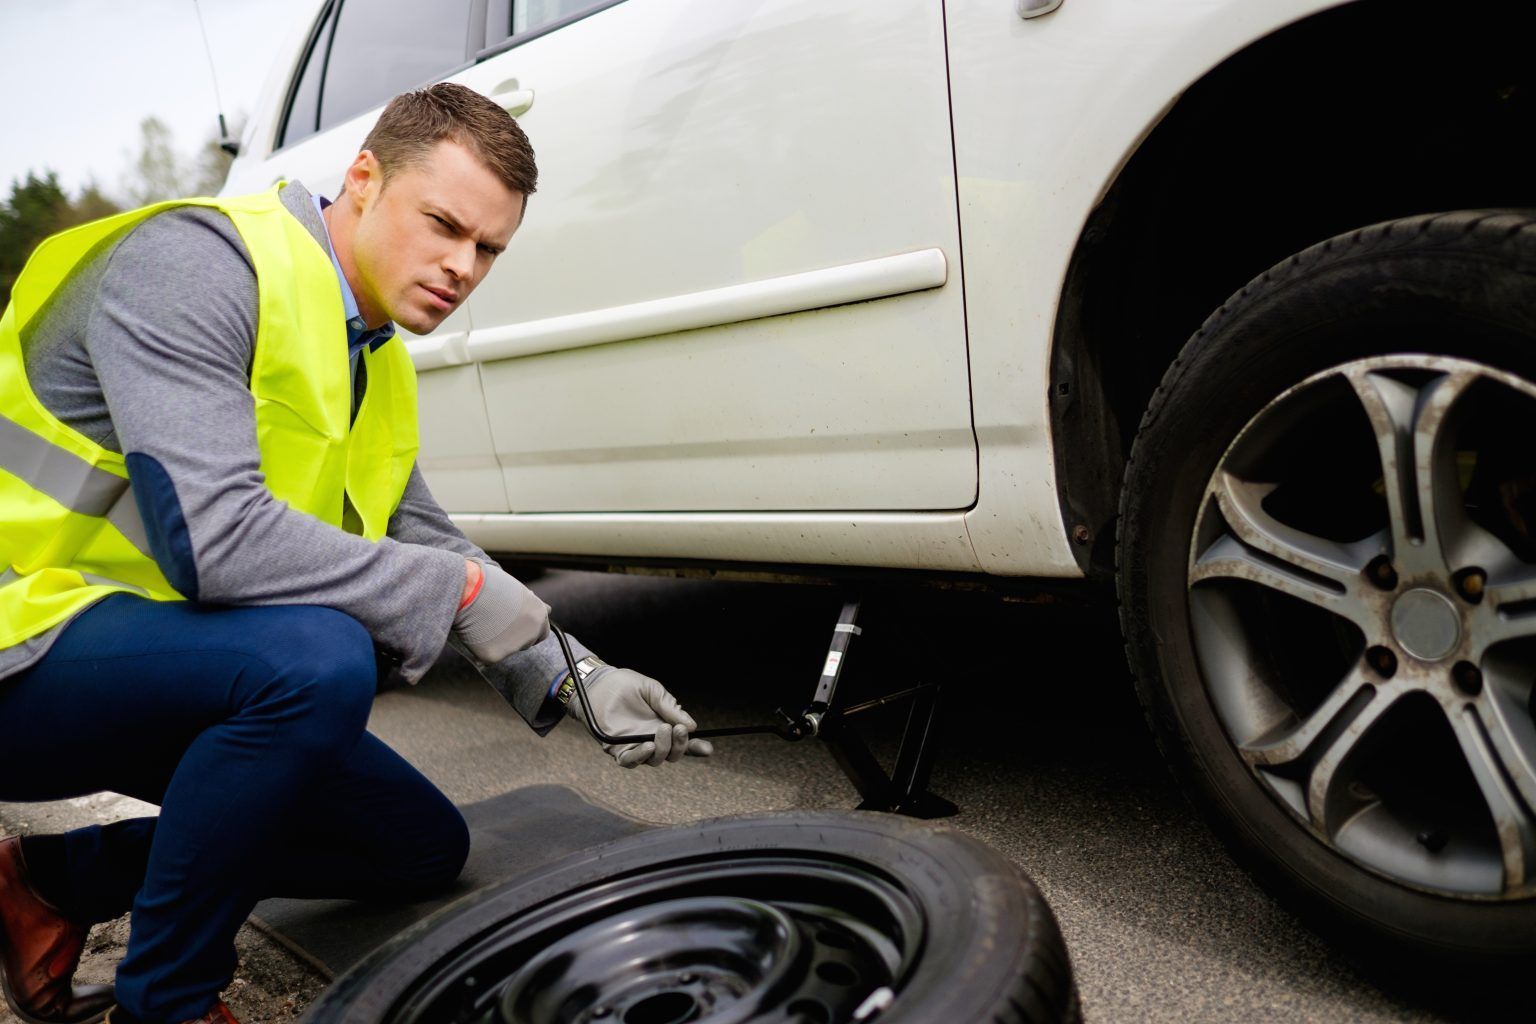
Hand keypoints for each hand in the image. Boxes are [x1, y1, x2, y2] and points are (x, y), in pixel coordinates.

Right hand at [453, 560, 549, 662]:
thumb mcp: (518, 590)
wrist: (467, 589)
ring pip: (507, 650)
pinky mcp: (495, 656)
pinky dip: (481, 648)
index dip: (528, 630)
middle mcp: (532, 633)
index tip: (516, 626)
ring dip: (498, 642)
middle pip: (527, 644)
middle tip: (496, 625)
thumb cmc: (488, 583)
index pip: (542, 632)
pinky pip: (488, 657)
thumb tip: (547, 610)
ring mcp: (514, 646)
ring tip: (483, 622)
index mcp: (539, 614)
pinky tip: (474, 632)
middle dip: (515, 638)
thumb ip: (532, 604)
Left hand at [568, 666, 713, 767]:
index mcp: (664, 727)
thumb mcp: (654, 691)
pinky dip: (640, 756)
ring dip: (663, 749)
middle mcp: (652, 740)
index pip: (682, 743)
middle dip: (680, 746)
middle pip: (672, 755)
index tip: (708, 749)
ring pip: (654, 760)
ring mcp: (635, 746)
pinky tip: (647, 745)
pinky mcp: (617, 749)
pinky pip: (630, 761)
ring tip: (662, 729)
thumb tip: (692, 726)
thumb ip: (671, 708)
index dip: (696, 749)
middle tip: (678, 729)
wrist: (601, 683)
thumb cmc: (627, 686)